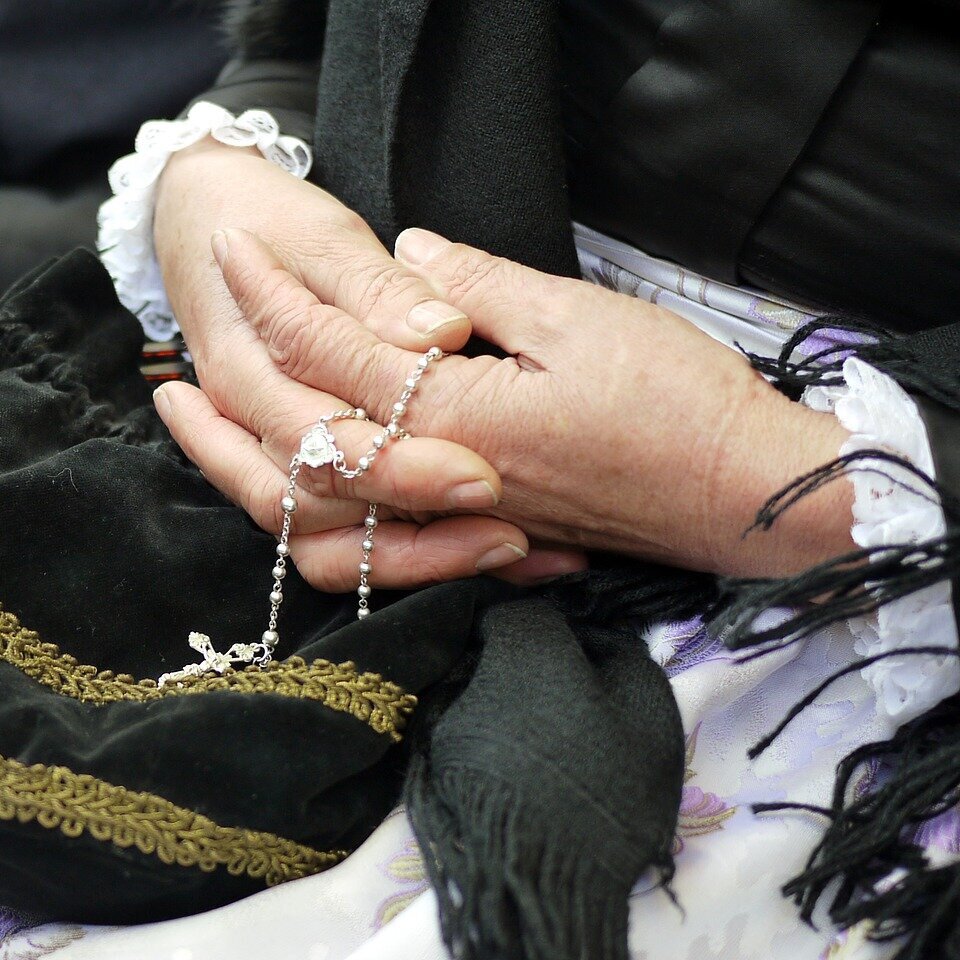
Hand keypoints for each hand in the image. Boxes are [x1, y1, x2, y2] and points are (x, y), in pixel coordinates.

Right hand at [153, 141, 585, 587]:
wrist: (212, 226)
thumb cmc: (271, 226)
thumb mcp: (324, 238)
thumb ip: (378, 292)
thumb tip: (442, 333)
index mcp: (246, 369)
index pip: (322, 441)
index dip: (404, 467)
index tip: (485, 475)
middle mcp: (252, 431)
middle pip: (324, 507)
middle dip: (423, 527)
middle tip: (514, 532)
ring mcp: (272, 461)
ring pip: (325, 548)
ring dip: (416, 559)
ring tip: (505, 549)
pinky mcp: (303, 478)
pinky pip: (342, 547)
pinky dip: (411, 559)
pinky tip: (487, 555)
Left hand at [183, 227, 854, 579]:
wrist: (740, 491)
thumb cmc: (676, 398)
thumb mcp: (581, 318)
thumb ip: (479, 291)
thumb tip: (410, 258)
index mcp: (465, 419)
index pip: (340, 356)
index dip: (282, 300)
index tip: (237, 256)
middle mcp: (449, 483)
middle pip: (307, 452)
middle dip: (231, 409)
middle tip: (167, 378)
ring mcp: (464, 522)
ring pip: (330, 521)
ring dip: (259, 484)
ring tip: (209, 449)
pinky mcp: (488, 540)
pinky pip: (381, 553)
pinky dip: (328, 530)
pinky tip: (306, 501)